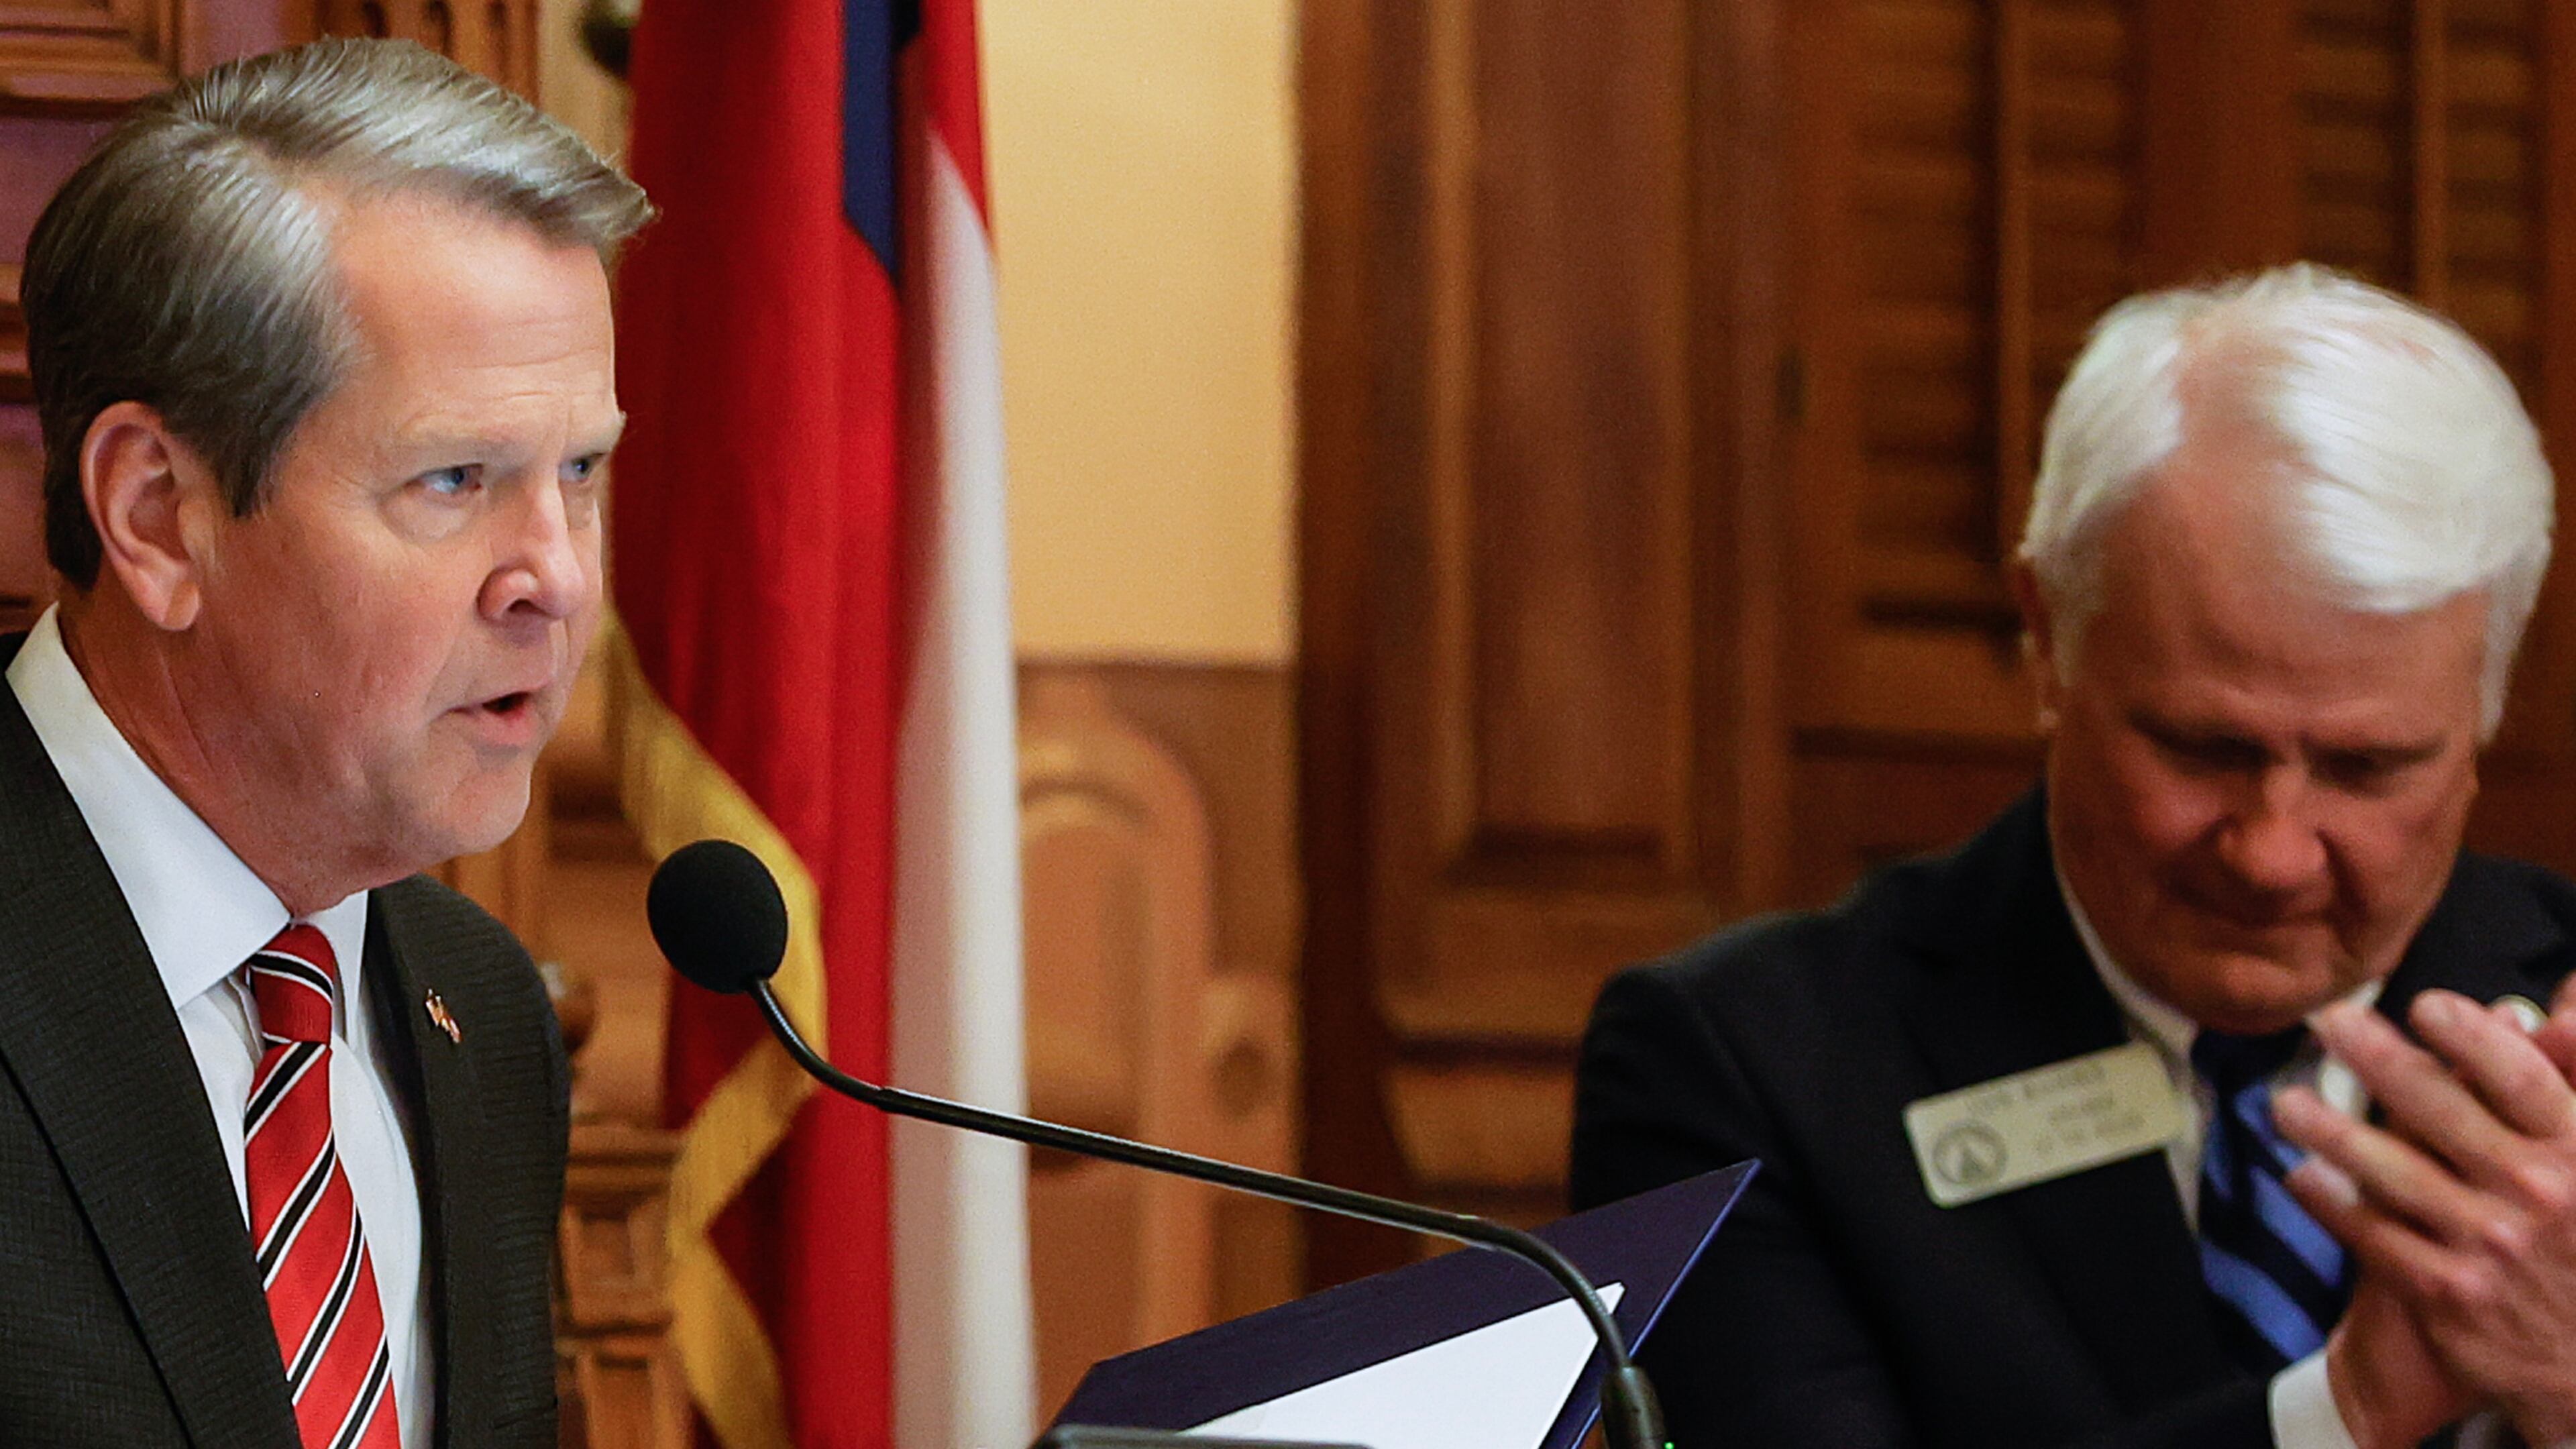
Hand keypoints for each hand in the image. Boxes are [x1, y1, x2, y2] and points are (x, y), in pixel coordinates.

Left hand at [2277, 991, 2575, 1444]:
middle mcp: (2536, 1195)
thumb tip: (2541, 1013)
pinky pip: (2373, 1235)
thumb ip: (2567, 1085)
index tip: (2424, 1004)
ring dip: (2330, 1129)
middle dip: (2376, 1057)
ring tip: (2286, 1101)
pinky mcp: (2447, 1292)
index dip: (2470, 1037)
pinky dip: (2331, 1203)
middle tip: (2328, 1020)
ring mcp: (2488, 1245)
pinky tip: (2299, 1176)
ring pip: (2392, 1171)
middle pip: (2439, 1108)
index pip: (2519, 1079)